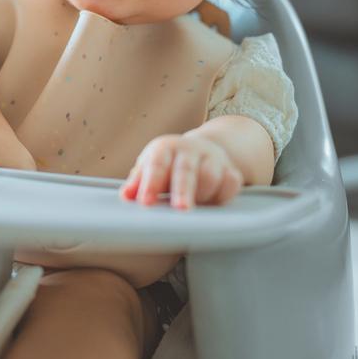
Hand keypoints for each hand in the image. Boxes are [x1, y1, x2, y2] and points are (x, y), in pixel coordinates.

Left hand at [119, 133, 244, 208]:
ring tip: (192, 209)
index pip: (157, 165)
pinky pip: (231, 185)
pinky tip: (212, 205)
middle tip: (180, 209)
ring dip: (202, 196)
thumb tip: (126, 196)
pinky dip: (222, 197)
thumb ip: (138, 183)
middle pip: (186, 170)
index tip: (145, 202)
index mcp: (165, 148)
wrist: (202, 150)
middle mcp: (190, 150)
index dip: (151, 183)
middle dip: (183, 191)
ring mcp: (213, 159)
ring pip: (211, 177)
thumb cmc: (168, 165)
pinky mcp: (231, 171)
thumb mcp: (149, 168)